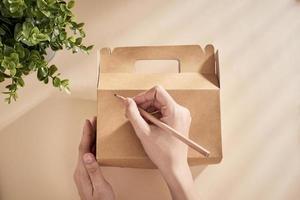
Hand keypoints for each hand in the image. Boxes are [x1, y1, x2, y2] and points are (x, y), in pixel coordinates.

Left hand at [73, 117, 114, 199]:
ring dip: (90, 138)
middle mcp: (80, 171)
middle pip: (83, 147)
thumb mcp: (100, 187)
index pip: (84, 148)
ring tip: (94, 128)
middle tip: (92, 120)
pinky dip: (92, 146)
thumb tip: (88, 154)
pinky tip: (96, 144)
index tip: (88, 122)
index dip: (86, 134)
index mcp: (82, 172)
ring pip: (85, 150)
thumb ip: (94, 171)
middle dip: (88, 133)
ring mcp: (83, 172)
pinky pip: (88, 155)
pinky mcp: (87, 174)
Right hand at [124, 85, 196, 199]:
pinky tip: (147, 124)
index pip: (157, 91)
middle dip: (143, 104)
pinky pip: (164, 111)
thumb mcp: (144, 132)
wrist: (174, 167)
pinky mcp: (179, 120)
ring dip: (147, 110)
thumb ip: (134, 114)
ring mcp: (181, 115)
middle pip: (158, 98)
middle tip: (132, 113)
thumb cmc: (162, 153)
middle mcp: (181, 110)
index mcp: (175, 111)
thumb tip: (127, 101)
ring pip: (160, 104)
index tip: (133, 104)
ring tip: (139, 121)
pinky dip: (153, 115)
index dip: (142, 96)